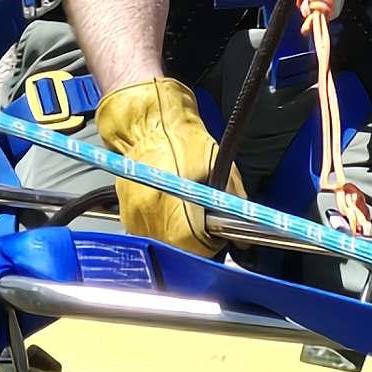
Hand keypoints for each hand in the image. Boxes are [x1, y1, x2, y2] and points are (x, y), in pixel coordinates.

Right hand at [94, 79, 229, 256]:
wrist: (147, 122)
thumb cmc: (180, 138)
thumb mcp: (218, 166)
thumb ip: (233, 202)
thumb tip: (244, 231)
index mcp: (173, 209)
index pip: (198, 248)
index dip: (214, 241)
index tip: (219, 230)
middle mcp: (150, 219)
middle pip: (181, 249)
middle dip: (197, 238)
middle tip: (205, 217)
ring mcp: (135, 219)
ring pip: (166, 242)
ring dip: (180, 232)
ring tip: (186, 206)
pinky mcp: (127, 215)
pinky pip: (152, 231)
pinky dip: (164, 223)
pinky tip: (170, 203)